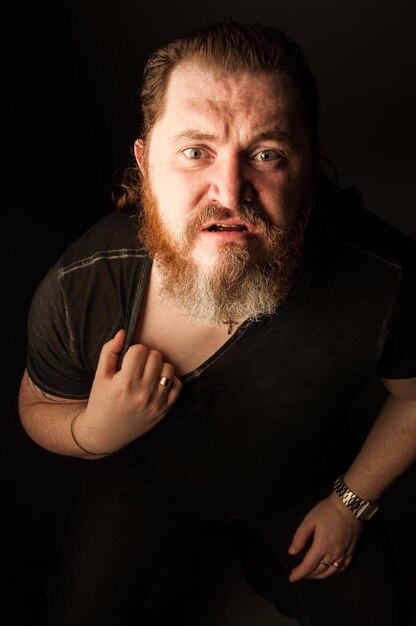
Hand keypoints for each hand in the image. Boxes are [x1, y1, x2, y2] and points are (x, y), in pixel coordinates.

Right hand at [76, 329, 181, 453]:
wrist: (104, 433)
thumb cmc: (101, 402)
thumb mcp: (100, 376)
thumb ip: (109, 351)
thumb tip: (122, 332)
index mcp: (125, 383)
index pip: (140, 350)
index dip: (133, 350)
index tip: (128, 359)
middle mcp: (143, 393)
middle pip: (155, 356)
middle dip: (146, 356)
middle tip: (137, 366)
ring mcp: (156, 402)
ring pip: (168, 368)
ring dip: (159, 367)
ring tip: (147, 374)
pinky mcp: (165, 410)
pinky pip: (178, 385)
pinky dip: (170, 381)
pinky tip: (157, 383)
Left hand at [288, 492, 364, 581]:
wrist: (350, 506)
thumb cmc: (328, 511)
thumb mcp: (309, 520)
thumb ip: (300, 537)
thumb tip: (292, 552)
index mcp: (322, 546)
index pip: (308, 566)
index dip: (299, 573)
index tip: (291, 578)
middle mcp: (334, 553)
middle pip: (319, 571)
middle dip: (307, 575)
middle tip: (298, 573)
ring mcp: (344, 554)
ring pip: (331, 572)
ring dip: (319, 575)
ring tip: (311, 574)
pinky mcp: (351, 551)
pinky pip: (342, 568)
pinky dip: (333, 572)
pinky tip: (328, 570)